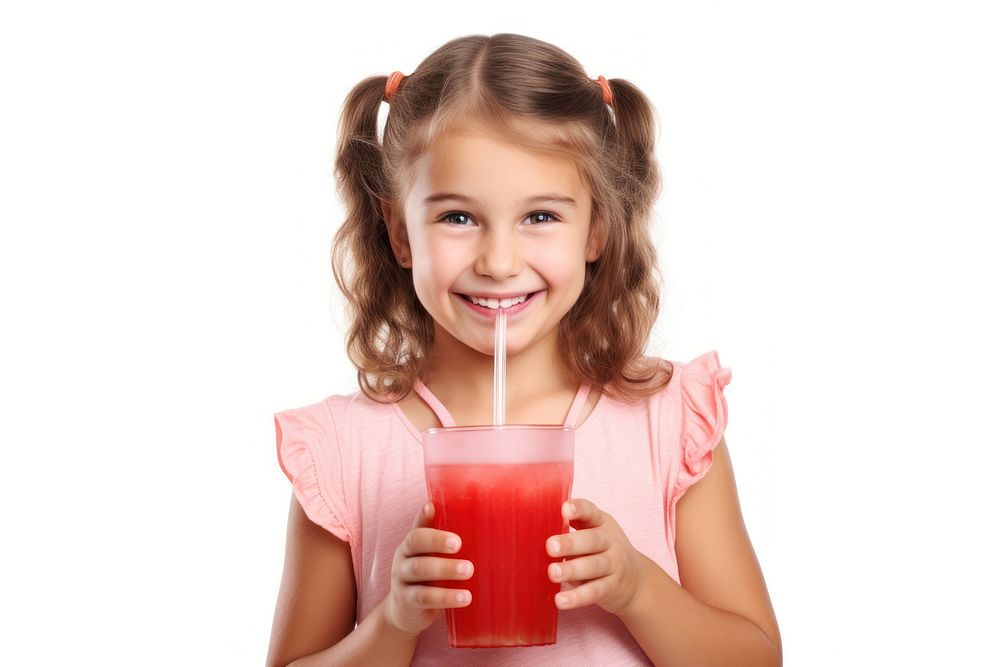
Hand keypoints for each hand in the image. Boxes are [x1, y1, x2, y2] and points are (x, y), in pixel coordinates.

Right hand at [383, 502, 473, 636]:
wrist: (403, 613)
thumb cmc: (425, 578)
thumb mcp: (429, 558)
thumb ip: (440, 541)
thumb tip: (467, 518)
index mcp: (410, 544)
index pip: (417, 528)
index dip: (424, 519)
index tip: (434, 510)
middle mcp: (402, 558)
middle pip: (415, 543)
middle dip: (437, 542)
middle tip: (460, 544)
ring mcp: (401, 579)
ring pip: (420, 569)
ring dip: (445, 569)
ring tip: (468, 571)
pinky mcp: (406, 601)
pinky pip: (424, 597)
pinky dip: (445, 597)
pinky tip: (465, 598)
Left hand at [546, 498, 646, 615]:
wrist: (637, 581)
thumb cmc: (603, 551)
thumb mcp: (594, 533)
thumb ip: (572, 528)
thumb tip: (536, 527)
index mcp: (602, 523)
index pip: (591, 512)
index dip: (578, 509)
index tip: (564, 510)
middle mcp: (611, 542)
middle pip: (592, 540)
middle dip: (570, 543)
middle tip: (550, 546)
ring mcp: (614, 565)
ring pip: (593, 566)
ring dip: (572, 570)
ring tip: (553, 573)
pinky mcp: (612, 588)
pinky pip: (594, 592)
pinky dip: (577, 597)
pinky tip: (560, 600)